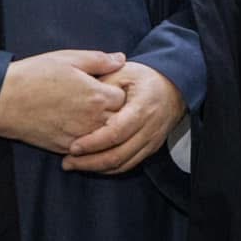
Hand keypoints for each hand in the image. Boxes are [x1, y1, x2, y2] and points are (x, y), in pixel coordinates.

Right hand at [0, 50, 126, 153]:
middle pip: (119, 120)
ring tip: (88, 113)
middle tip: (101, 100)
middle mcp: (92, 119)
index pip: (124, 98)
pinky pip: (87, 148)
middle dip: (114, 111)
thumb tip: (121, 59)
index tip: (107, 86)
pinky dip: (88, 140)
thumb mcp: (68, 59)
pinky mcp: (66, 148)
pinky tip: (76, 126)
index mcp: (97, 95)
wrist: (4, 101)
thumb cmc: (35, 75)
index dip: (117, 90)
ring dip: (102, 127)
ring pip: (105, 137)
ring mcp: (80, 136)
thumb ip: (99, 60)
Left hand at [63, 61, 185, 174]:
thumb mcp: (124, 72)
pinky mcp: (150, 149)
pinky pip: (128, 165)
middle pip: (118, 154)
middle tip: (66, 162)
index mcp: (142, 107)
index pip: (116, 132)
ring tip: (73, 165)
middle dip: (90, 162)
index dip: (93, 143)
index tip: (72, 146)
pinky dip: (109, 169)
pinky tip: (91, 165)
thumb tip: (77, 95)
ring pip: (123, 164)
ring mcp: (152, 141)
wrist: (173, 88)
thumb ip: (103, 84)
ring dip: (96, 168)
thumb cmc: (144, 78)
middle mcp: (149, 128)